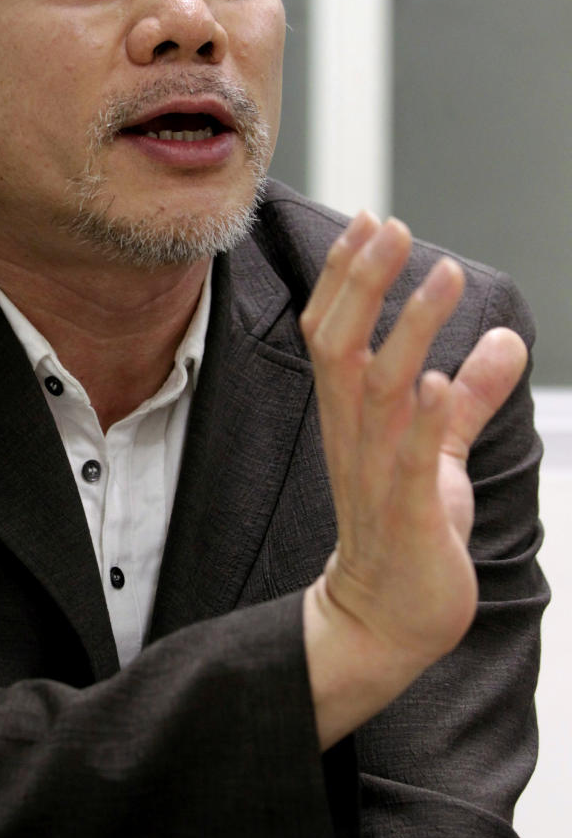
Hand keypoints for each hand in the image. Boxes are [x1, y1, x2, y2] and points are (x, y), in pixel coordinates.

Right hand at [299, 212, 527, 747]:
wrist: (385, 616)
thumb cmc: (407, 527)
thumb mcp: (439, 449)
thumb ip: (468, 395)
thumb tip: (505, 340)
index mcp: (351, 413)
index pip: (333, 329)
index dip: (346, 275)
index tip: (370, 221)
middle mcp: (353, 433)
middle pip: (342, 343)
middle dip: (365, 281)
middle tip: (392, 226)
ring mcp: (374, 471)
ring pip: (378, 387)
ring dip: (408, 329)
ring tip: (442, 277)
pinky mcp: (404, 512)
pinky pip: (407, 460)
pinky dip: (422, 418)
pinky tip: (436, 380)